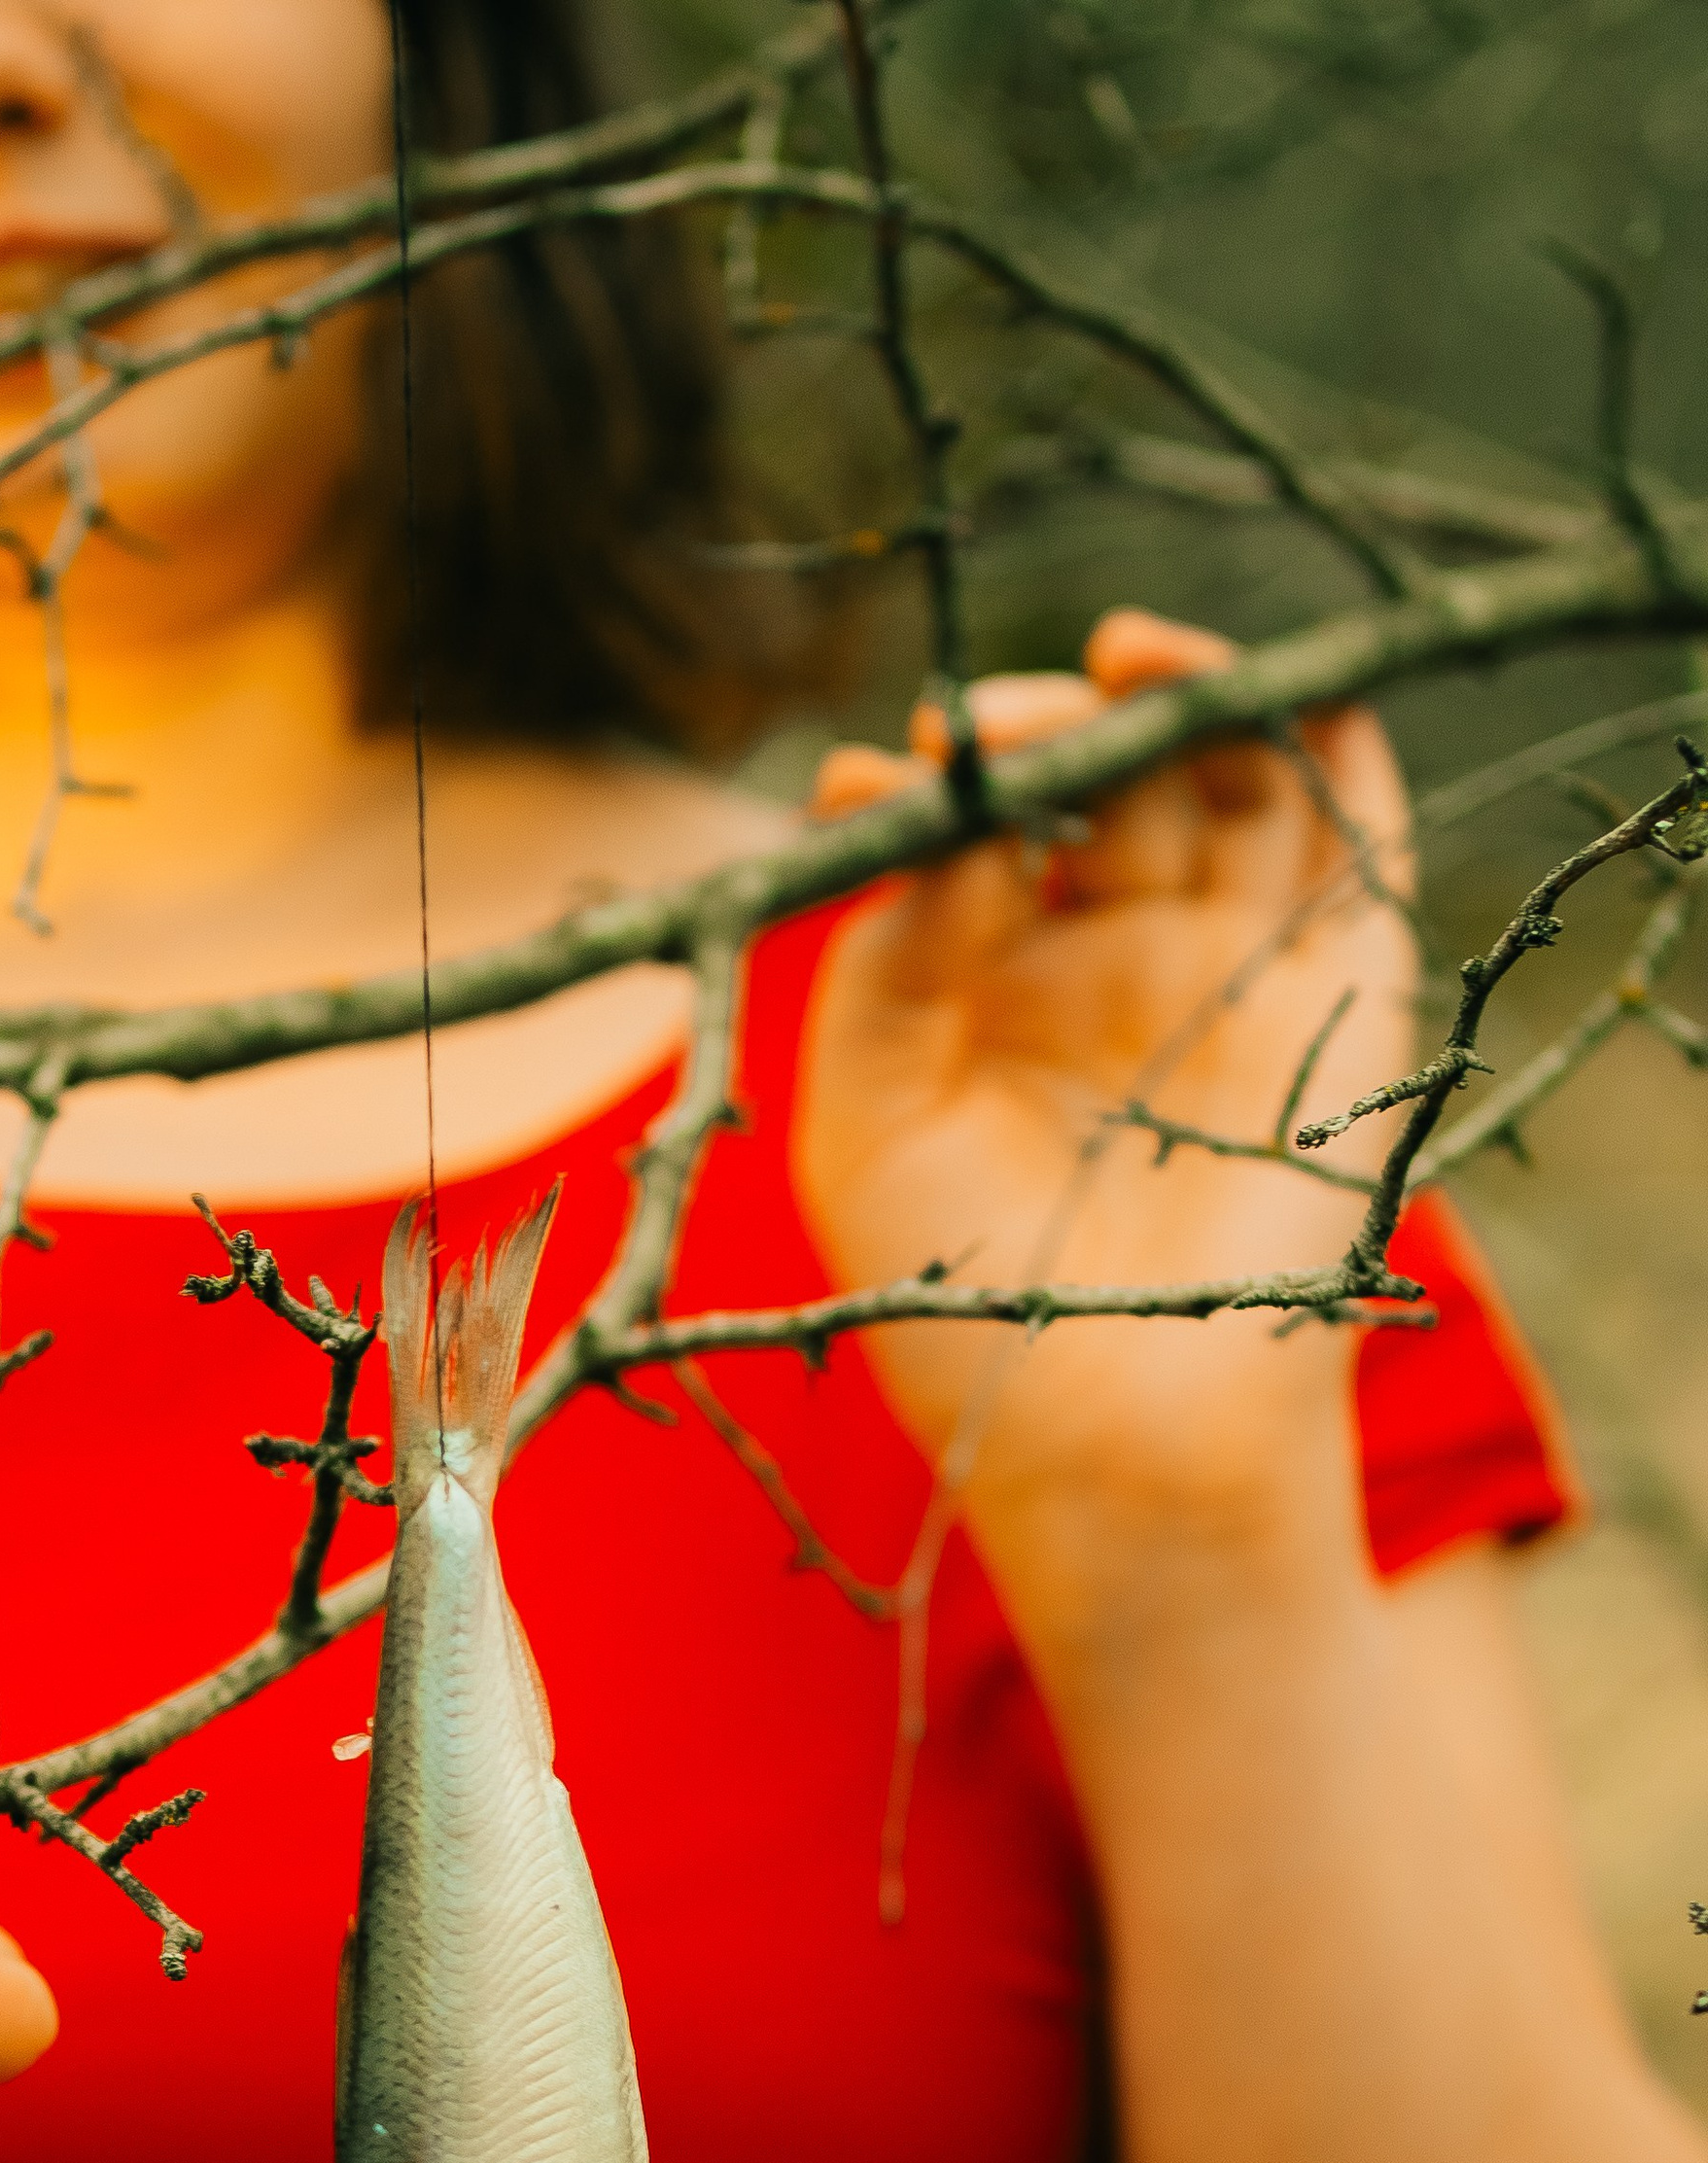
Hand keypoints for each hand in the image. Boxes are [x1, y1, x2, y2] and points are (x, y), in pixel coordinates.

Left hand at [794, 608, 1419, 1613]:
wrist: (1119, 1443)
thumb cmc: (966, 1309)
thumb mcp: (865, 1126)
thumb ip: (880, 964)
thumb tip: (929, 812)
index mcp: (993, 990)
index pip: (969, 836)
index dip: (931, 785)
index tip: (877, 778)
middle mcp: (1111, 963)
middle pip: (1102, 783)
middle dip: (1055, 730)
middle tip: (1008, 731)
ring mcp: (1229, 969)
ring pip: (1228, 779)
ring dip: (1190, 699)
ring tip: (1133, 660)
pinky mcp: (1336, 995)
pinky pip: (1356, 839)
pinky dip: (1334, 746)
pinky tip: (1285, 693)